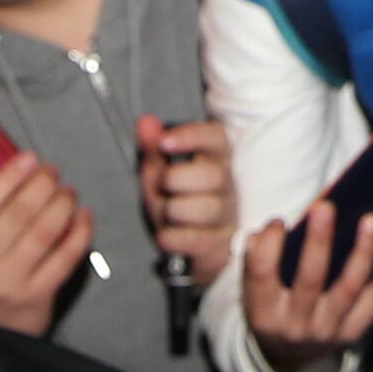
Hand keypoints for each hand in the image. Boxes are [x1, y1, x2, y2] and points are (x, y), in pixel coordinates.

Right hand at [0, 150, 98, 333]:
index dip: (9, 177)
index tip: (28, 159)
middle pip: (18, 214)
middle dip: (42, 185)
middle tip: (51, 172)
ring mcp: (10, 284)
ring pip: (43, 233)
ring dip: (62, 205)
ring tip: (66, 191)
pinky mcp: (36, 298)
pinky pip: (64, 260)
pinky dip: (79, 235)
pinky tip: (83, 217)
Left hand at [133, 113, 239, 285]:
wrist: (190, 248)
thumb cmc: (179, 203)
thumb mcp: (160, 174)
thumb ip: (153, 149)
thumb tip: (145, 124)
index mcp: (215, 159)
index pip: (214, 138)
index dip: (191, 136)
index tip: (164, 141)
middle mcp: (227, 186)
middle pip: (213, 176)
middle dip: (176, 179)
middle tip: (160, 185)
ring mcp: (226, 217)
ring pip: (208, 208)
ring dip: (174, 210)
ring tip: (165, 212)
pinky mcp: (220, 246)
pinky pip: (198, 240)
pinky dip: (174, 238)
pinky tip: (165, 235)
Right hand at [241, 200, 372, 371]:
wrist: (289, 354)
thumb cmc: (273, 304)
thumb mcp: (258, 287)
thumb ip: (261, 256)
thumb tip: (279, 225)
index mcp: (262, 312)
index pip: (261, 274)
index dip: (269, 245)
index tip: (279, 222)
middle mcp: (294, 326)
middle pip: (310, 279)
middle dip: (318, 240)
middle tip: (326, 206)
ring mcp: (325, 332)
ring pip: (348, 288)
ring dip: (362, 252)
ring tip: (371, 220)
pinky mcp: (350, 334)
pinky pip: (372, 303)